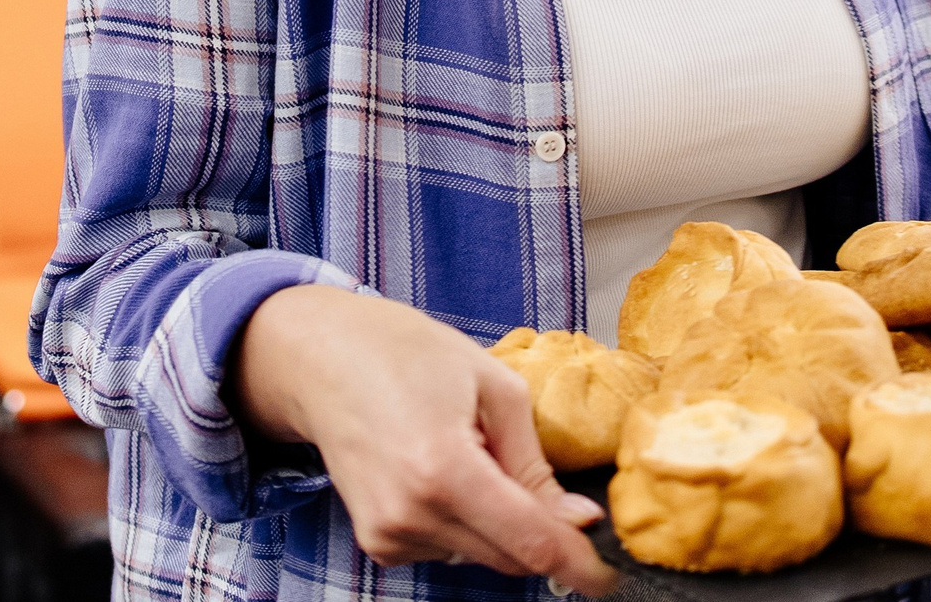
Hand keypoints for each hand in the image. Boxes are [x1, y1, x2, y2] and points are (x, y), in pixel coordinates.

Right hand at [232, 284, 618, 594]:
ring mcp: (388, 534)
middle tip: (532, 474)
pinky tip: (441, 472)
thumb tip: (576, 521)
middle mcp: (411, 514)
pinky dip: (463, 522)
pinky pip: (448, 549)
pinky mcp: (378, 542)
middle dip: (539, 530)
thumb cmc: (407, 352)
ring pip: (481, 554)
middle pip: (509, 555)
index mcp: (444, 469)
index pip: (529, 541)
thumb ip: (534, 465)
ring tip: (467, 451)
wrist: (323, 357)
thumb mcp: (492, 386)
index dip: (577, 564)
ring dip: (497, 520)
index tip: (607, 578)